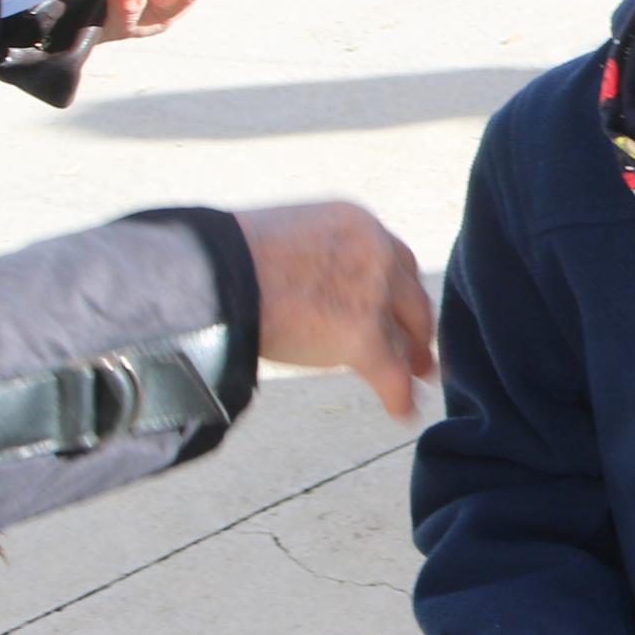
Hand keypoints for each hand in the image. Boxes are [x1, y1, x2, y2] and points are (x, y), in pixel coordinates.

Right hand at [234, 202, 439, 419]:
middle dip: (415, 326)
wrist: (216, 274)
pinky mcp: (362, 336)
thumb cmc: (230, 256)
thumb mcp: (288, 237)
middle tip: (418, 350)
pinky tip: (402, 410)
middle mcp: (376, 254)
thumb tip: (308, 285)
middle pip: (409, 296)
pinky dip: (399, 396)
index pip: (395, 259)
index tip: (400, 308)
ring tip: (418, 378)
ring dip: (413, 360)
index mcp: (357, 223)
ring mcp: (374, 295)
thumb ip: (315, 257)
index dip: (399, 289)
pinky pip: (392, 374)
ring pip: (405, 335)